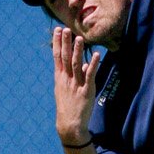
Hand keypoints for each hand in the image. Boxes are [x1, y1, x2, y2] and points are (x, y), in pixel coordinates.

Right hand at [52, 26, 102, 147]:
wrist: (70, 124)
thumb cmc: (68, 107)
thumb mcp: (66, 90)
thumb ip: (72, 76)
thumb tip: (81, 64)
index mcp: (60, 78)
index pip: (57, 57)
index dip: (57, 42)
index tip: (57, 30)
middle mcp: (66, 79)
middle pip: (65, 58)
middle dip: (65, 43)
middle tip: (65, 29)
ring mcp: (76, 85)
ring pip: (76, 64)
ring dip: (77, 50)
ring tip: (79, 38)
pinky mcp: (86, 91)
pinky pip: (90, 75)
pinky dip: (92, 64)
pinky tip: (96, 55)